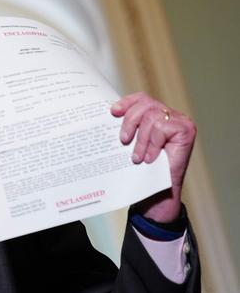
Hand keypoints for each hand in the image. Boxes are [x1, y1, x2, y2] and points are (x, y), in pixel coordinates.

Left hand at [111, 92, 196, 221]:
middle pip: (145, 104)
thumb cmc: (143, 168)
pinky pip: (162, 128)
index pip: (141, 99)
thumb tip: (106, 114)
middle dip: (130, 121)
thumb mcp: (131, 144)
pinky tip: (150, 158)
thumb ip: (127, 128)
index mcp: (155, 114)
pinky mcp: (187, 130)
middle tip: (123, 141)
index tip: (113, 112)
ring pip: (152, 117)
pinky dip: (153, 144)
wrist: (158, 193)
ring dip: (141, 139)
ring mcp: (180, 121)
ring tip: (137, 157)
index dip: (127, 102)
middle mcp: (169, 114)